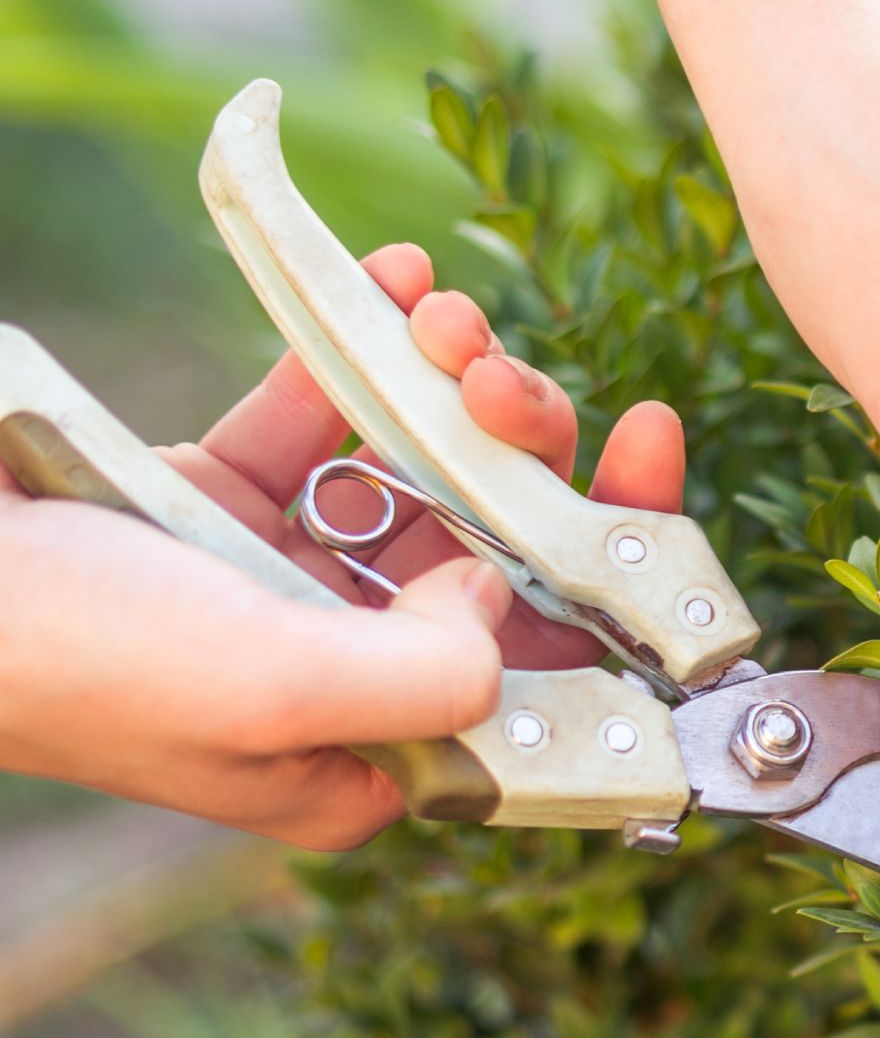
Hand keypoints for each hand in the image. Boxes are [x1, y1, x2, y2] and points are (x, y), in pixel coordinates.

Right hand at [0, 245, 684, 846]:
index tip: (649, 473)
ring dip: (450, 388)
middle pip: (491, 566)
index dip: (614, 589)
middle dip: (527, 464)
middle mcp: (335, 677)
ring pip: (420, 475)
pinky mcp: (216, 496)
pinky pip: (322, 414)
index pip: (537, 687)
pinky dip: (359, 347)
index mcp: (362, 760)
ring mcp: (278, 582)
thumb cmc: (71, 652)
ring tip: (442, 314)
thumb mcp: (270, 691)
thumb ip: (422, 675)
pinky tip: (390, 277)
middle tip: (521, 386)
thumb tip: (497, 606)